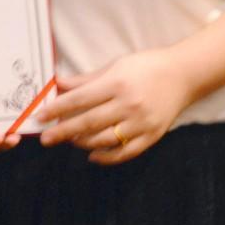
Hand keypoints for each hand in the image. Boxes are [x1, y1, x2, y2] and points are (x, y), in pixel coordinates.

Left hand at [36, 48, 193, 164]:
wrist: (184, 75)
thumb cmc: (145, 66)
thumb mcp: (114, 66)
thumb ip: (85, 80)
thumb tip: (57, 84)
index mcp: (116, 84)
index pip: (79, 100)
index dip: (56, 109)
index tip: (39, 116)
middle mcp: (128, 105)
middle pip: (88, 122)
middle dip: (63, 131)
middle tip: (45, 138)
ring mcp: (142, 123)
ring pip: (105, 140)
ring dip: (83, 143)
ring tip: (68, 140)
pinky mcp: (152, 136)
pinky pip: (126, 152)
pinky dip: (107, 157)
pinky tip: (92, 155)